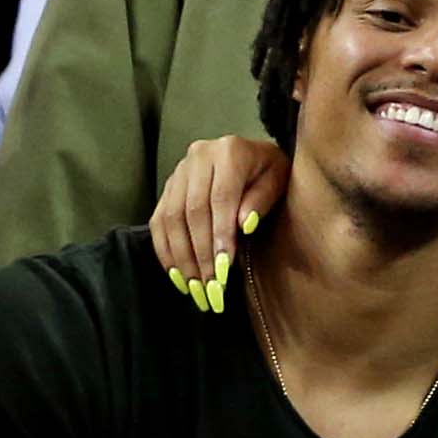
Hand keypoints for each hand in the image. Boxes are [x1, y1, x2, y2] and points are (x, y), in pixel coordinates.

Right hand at [146, 135, 288, 305]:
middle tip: (209, 285)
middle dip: (200, 252)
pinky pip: (159, 219)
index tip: (224, 269)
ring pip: (171, 217)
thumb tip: (241, 226)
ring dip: (180, 255)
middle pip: (192, 211)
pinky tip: (176, 272)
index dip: (220, 235)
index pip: (220, 199)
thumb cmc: (270, 171)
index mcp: (229, 152)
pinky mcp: (169, 186)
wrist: (254, 154)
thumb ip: (260, 200)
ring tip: (193, 285)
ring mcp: (179, 171)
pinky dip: (165, 248)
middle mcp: (198, 157)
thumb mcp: (277, 180)